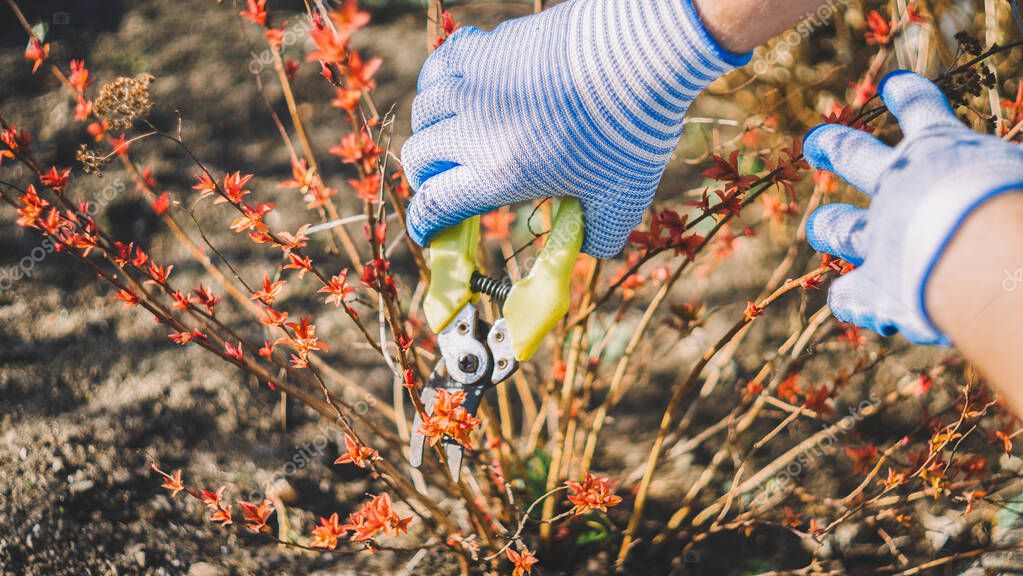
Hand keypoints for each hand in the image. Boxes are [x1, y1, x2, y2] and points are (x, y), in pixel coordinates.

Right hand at [401, 0, 748, 257]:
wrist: (636, 53)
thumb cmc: (629, 129)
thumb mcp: (623, 199)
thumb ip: (600, 235)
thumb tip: (588, 247)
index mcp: (498, 173)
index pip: (435, 205)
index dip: (426, 224)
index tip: (430, 231)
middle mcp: (474, 129)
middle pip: (418, 158)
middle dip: (426, 179)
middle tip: (442, 184)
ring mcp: (473, 83)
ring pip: (423, 109)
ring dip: (431, 130)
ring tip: (450, 136)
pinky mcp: (486, 47)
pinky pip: (440, 63)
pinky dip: (440, 82)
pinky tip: (458, 88)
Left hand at [804, 71, 1022, 343]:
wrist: (993, 263)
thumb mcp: (1021, 172)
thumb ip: (1006, 174)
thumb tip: (1013, 176)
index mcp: (941, 149)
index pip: (922, 109)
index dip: (908, 96)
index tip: (893, 86)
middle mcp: (896, 187)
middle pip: (854, 156)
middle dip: (834, 146)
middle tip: (816, 142)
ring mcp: (877, 237)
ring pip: (837, 227)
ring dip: (827, 226)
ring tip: (818, 227)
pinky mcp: (873, 288)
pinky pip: (850, 295)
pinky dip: (851, 299)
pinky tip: (849, 302)